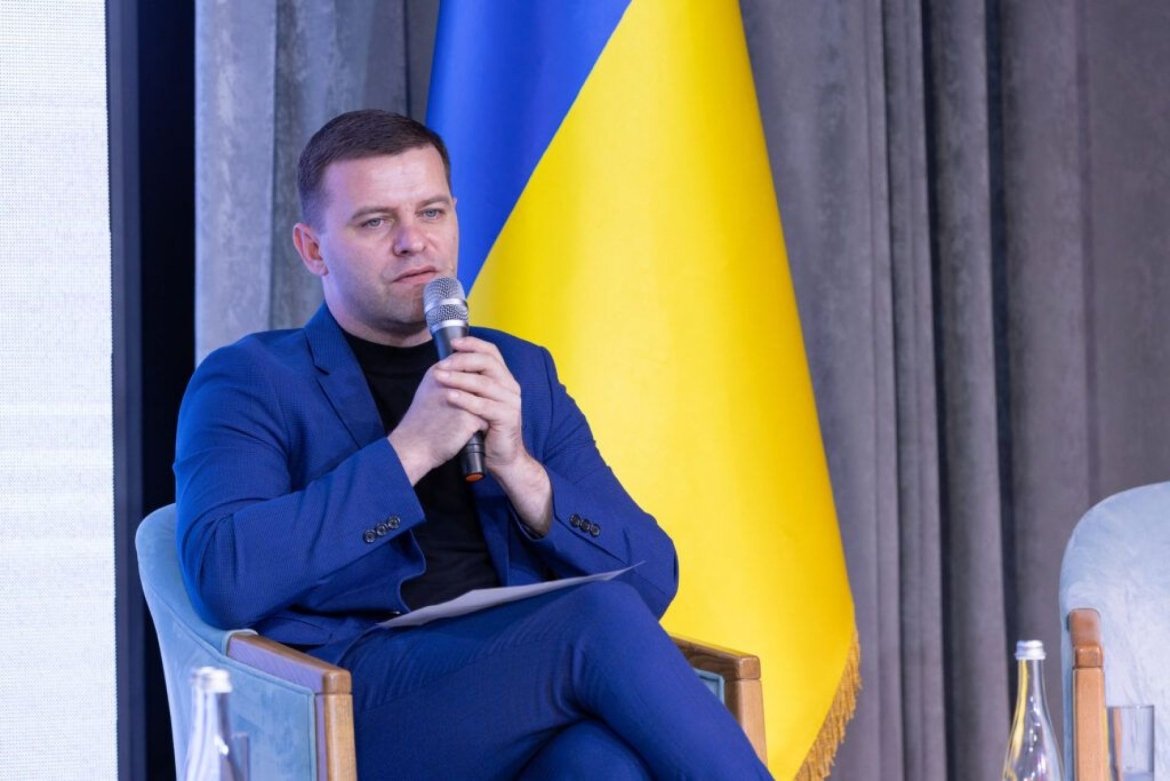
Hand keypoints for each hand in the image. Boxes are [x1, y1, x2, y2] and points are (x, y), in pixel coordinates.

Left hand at [388, 336, 551, 532]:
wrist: (501, 457)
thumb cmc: (484, 429)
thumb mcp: (476, 401)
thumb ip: (468, 382)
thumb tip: (445, 363)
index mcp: (503, 379)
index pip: (491, 352)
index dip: (472, 344)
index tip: (452, 343)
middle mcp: (510, 386)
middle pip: (488, 362)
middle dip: (462, 360)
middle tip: (441, 364)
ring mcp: (511, 402)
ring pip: (484, 383)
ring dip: (459, 378)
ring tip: (439, 377)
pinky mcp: (508, 418)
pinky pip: (484, 405)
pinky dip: (465, 399)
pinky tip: (449, 396)